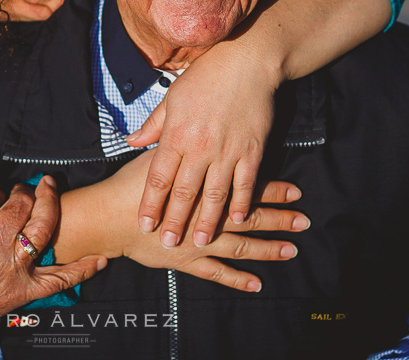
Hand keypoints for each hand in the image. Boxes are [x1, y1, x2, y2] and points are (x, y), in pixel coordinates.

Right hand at [0, 177, 105, 357]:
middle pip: (20, 204)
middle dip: (23, 190)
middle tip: (21, 190)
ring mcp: (12, 270)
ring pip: (43, 228)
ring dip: (51, 204)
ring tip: (50, 189)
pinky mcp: (23, 292)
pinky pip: (60, 280)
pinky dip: (82, 269)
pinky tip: (100, 258)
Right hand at [58, 150, 306, 292]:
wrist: (104, 217)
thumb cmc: (127, 184)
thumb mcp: (154, 154)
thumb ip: (172, 138)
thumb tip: (199, 126)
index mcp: (202, 186)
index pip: (242, 186)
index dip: (270, 189)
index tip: (295, 190)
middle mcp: (204, 215)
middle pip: (248, 217)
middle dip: (278, 218)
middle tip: (304, 221)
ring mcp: (197, 241)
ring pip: (239, 246)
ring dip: (267, 248)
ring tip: (292, 249)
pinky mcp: (187, 261)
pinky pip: (217, 272)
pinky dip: (237, 278)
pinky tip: (257, 283)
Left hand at [126, 45, 281, 249]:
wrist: (247, 60)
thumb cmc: (206, 76)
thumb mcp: (172, 97)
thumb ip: (153, 124)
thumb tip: (131, 142)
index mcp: (176, 134)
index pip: (158, 177)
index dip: (151, 204)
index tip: (143, 224)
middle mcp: (200, 146)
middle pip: (184, 192)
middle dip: (174, 220)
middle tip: (167, 244)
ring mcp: (228, 150)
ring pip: (215, 194)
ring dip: (206, 220)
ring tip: (198, 240)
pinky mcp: (252, 149)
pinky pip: (246, 183)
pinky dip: (241, 203)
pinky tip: (236, 219)